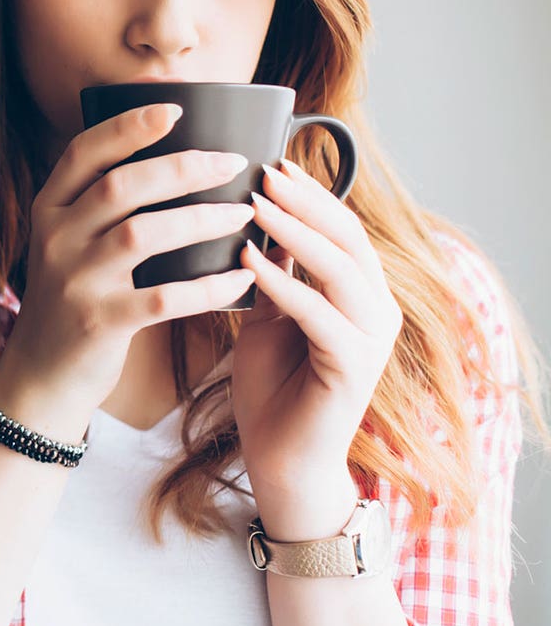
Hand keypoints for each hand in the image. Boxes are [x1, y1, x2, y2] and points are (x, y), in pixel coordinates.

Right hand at [0, 103, 259, 431]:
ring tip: (242, 214)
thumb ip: (97, 206)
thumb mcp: (66, 245)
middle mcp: (55, 240)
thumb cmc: (70, 301)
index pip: (83, 152)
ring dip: (200, 219)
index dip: (128, 126)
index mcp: (48, 211)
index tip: (174, 108)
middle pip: (121, 186)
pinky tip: (239, 279)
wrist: (41, 376)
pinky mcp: (99, 323)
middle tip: (230, 161)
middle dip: (182, 166)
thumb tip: (173, 160)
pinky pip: (162, 299)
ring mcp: (75, 282)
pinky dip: (206, 287)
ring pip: (142, 235)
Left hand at [232, 159, 401, 527]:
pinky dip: (285, 284)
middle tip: (265, 170)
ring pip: (339, 270)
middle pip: (346, 239)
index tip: (271, 163)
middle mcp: (375, 311)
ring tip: (254, 204)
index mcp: (359, 296)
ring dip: (294, 233)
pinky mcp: (355, 366)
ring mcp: (371, 338)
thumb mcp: (268, 321)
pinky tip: (250, 260)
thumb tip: (254, 225)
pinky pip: (318, 314)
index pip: (340, 231)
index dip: (309, 196)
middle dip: (305, 202)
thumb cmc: (273, 391)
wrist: (279, 461)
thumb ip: (273, 278)